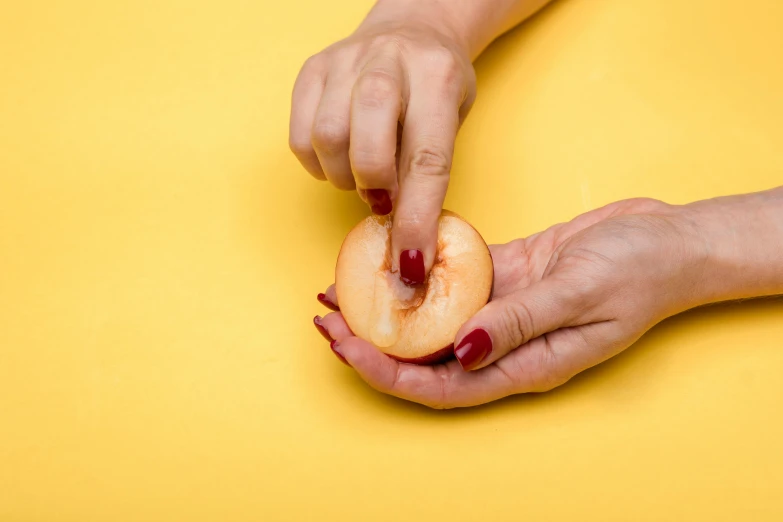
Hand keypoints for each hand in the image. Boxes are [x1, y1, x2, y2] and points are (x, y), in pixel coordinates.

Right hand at [289, 5, 475, 282]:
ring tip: (365, 173)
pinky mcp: (311, 70)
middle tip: (384, 197)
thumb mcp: (452, 120)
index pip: (426, 160)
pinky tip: (341, 157)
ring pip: (326, 140)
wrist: (412, 29)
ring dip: (345, 177)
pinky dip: (319, 164)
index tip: (411, 262)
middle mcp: (388, 61)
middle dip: (373, 186)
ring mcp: (344, 61)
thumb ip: (427, 172)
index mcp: (437, 76)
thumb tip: (408, 245)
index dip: (416, 219)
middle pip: (366, 143)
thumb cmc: (435, 87)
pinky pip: (299, 137)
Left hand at [314, 198, 710, 407]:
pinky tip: (390, 259)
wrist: (669, 241)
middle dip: (372, 343)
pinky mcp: (506, 276)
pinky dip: (419, 273)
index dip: (388, 372)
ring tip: (342, 289)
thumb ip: (521, 322)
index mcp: (525, 365)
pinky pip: (453, 279)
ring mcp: (504, 311)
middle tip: (327, 319)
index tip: (345, 347)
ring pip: (433, 318)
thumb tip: (461, 350)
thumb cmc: (639, 271)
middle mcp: (505, 344)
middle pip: (425, 356)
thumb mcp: (582, 294)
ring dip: (388, 307)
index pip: (441, 385)